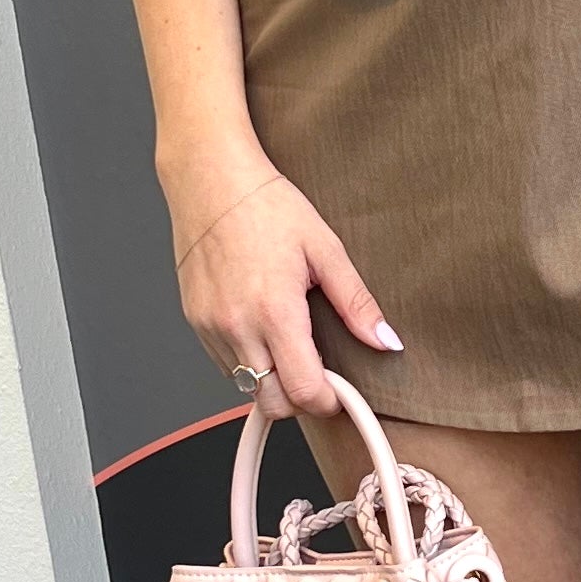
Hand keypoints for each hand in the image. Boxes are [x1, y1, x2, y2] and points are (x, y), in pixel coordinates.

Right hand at [170, 159, 400, 412]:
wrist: (210, 178)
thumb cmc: (266, 205)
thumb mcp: (325, 248)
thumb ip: (356, 303)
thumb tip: (386, 341)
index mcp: (274, 311)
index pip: (302, 390)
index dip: (327, 401)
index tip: (340, 392)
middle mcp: (237, 327)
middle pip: (272, 403)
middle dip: (300, 399)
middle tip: (319, 374)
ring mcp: (210, 327)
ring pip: (245, 387)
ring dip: (272, 380)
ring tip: (289, 343)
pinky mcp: (194, 321)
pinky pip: (224, 364)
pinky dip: (247, 361)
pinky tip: (261, 328)